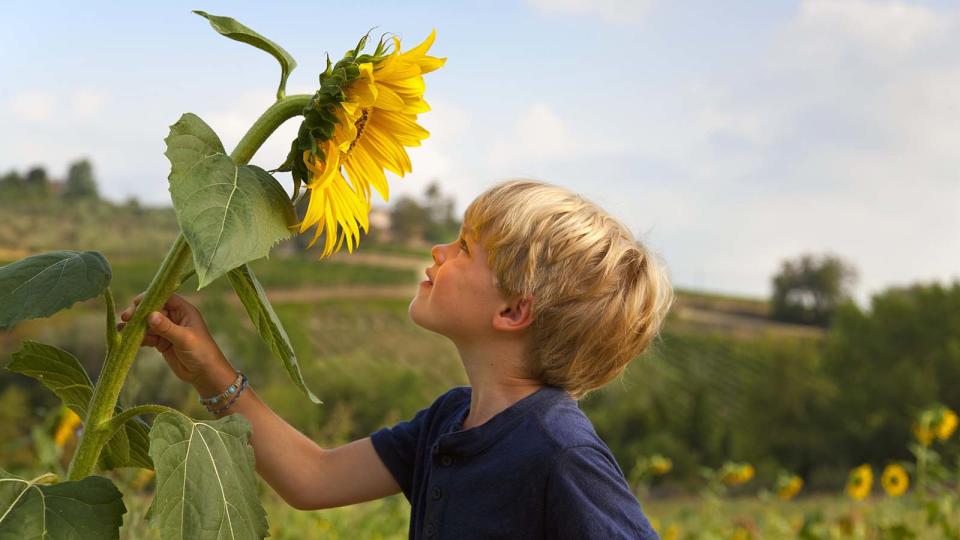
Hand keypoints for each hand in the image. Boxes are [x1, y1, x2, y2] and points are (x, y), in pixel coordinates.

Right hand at [117, 292, 235, 392]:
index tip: (135, 303)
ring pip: (148, 324)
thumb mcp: (184, 339)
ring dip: (135, 326)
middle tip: (126, 317)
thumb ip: (167, 327)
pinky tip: (128, 339)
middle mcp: (175, 318)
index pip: (165, 297)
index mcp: (184, 311)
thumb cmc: (201, 352)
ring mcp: (168, 330)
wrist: (205, 374)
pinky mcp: (162, 342)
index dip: (150, 298)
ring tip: (122, 330)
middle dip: (139, 313)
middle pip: (153, 309)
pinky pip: (147, 336)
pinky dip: (138, 337)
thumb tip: (150, 315)